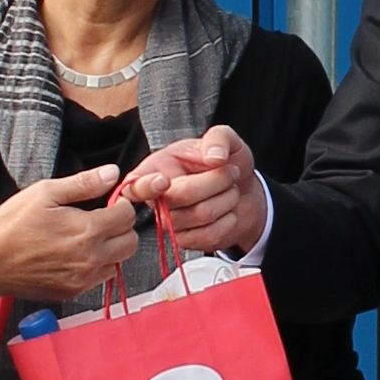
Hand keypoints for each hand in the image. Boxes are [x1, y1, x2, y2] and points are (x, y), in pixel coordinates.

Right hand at [0, 165, 133, 306]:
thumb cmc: (11, 225)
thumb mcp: (45, 193)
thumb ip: (84, 183)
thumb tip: (111, 173)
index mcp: (87, 230)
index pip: (128, 216)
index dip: (121, 204)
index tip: (110, 202)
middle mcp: (90, 258)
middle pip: (131, 242)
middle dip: (121, 227)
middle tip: (102, 219)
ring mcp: (83, 279)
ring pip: (119, 262)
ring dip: (111, 248)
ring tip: (87, 237)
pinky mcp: (73, 291)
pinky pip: (100, 278)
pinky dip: (97, 266)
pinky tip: (77, 254)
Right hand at [123, 125, 269, 259]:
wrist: (243, 191)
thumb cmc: (225, 163)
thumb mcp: (224, 139)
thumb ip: (219, 138)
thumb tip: (214, 156)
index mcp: (155, 168)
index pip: (136, 185)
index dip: (146, 186)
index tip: (164, 181)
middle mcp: (157, 198)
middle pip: (182, 195)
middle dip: (217, 181)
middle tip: (230, 171)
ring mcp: (170, 223)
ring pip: (201, 214)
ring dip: (228, 199)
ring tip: (231, 189)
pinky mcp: (186, 241)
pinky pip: (210, 234)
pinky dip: (229, 220)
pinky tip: (228, 210)